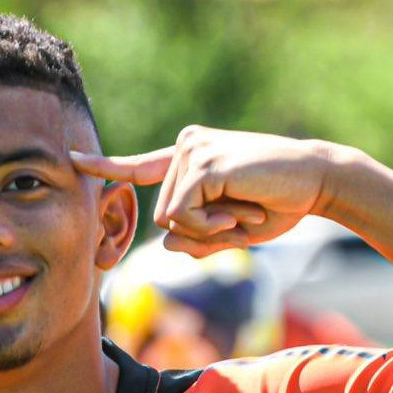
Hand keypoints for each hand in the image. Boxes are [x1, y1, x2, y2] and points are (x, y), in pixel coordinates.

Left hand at [72, 126, 341, 257]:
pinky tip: (239, 209)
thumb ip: (197, 239)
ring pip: (169, 218)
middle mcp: (187, 146)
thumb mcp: (232, 230)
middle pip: (162, 215)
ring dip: (207, 228)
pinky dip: (210, 225)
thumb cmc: (280, 204)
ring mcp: (193, 151)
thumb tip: (166, 246)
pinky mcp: (202, 163)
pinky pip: (182, 215)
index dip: (106, 166)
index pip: (140, 165)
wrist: (319, 182)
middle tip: (241, 212)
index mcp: (190, 156)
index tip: (73, 159)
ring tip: (244, 206)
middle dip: (200, 229)